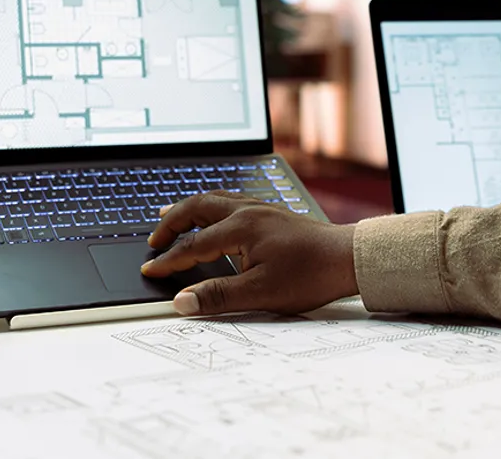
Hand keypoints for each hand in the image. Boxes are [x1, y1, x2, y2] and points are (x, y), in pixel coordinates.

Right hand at [141, 191, 357, 315]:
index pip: (193, 245)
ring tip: (171, 216)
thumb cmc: (311, 274)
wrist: (348, 258)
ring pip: (214, 199)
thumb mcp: (261, 293)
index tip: (152, 270)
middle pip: (197, 207)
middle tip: (154, 239)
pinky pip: (230, 201)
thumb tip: (183, 301)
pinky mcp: (271, 213)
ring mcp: (261, 209)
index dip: (169, 260)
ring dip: (189, 209)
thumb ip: (218, 296)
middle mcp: (247, 211)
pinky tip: (213, 216)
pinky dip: (211, 207)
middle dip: (171, 222)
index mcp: (240, 228)